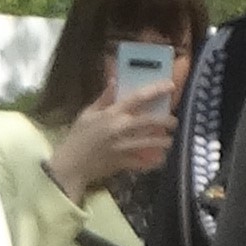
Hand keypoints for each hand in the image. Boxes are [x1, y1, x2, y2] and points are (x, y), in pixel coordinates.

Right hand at [47, 87, 177, 200]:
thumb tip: (114, 80)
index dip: (156, 90)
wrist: (71, 164)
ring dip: (163, 142)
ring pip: (151, 142)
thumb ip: (103, 98)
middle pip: (151, 121)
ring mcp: (123, 147)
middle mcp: (121, 128)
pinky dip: (153, 162)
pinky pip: (143, 163)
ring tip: (169, 141)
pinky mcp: (124, 163)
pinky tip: (160, 160)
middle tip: (174, 122)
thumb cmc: (77, 136)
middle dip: (166, 121)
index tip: (171, 85)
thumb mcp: (87, 113)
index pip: (138, 97)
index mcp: (112, 113)